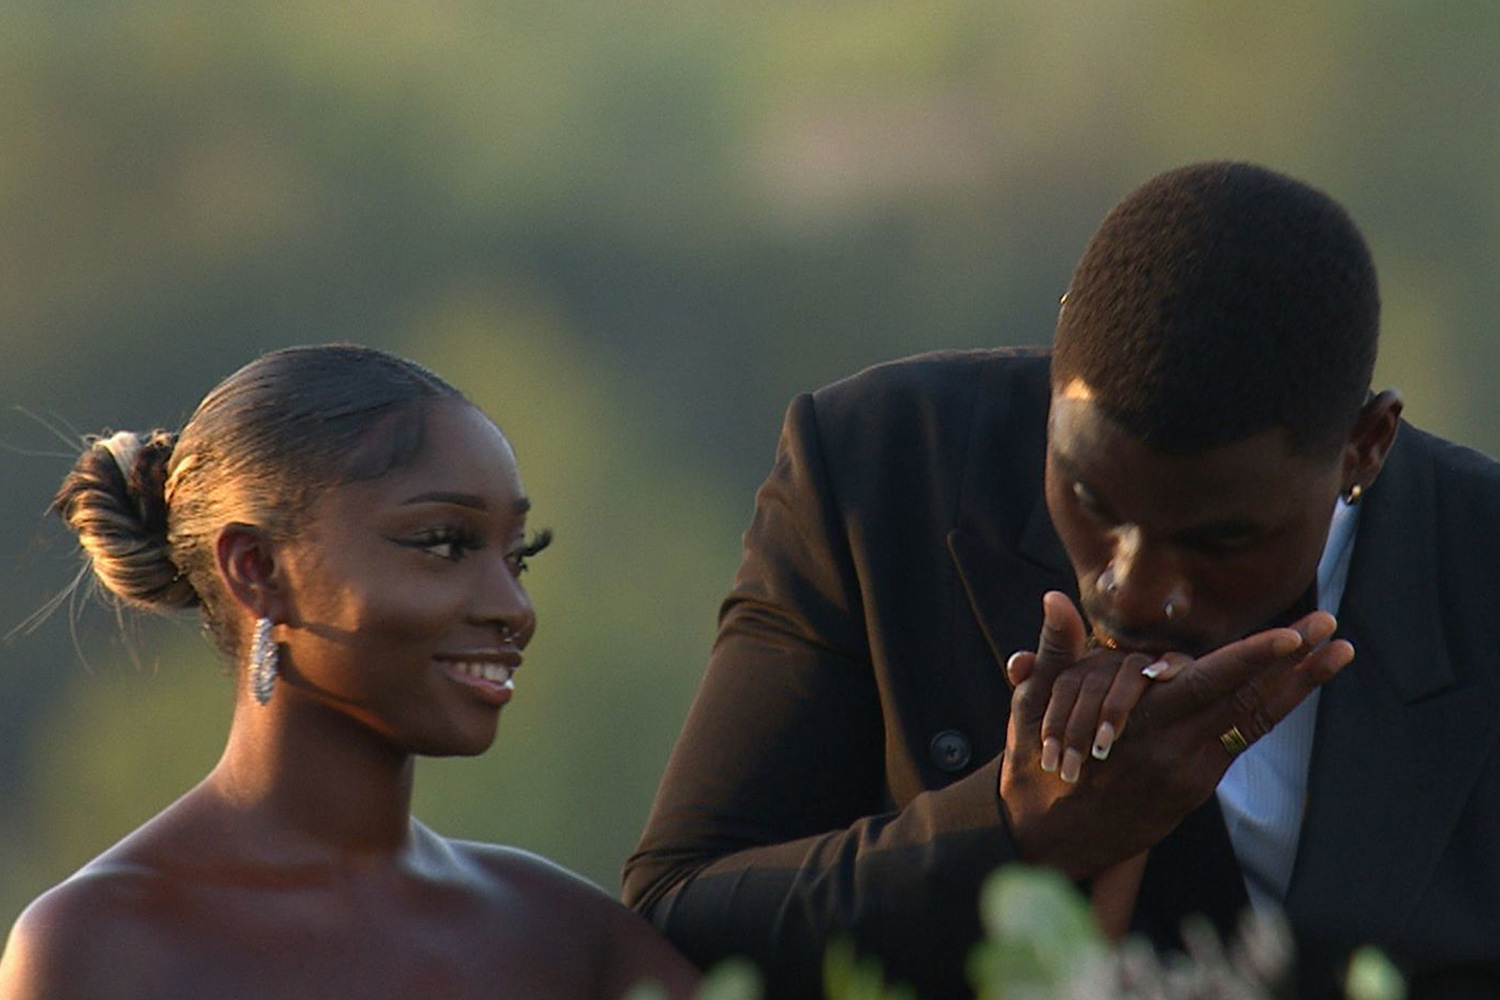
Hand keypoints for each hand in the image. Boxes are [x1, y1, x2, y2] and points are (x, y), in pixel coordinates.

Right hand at [999, 591, 1352, 879]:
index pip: (1208, 686)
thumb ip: (1056, 649)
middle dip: (1294, 664)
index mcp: (1138, 728)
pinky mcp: (1195, 786)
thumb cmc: (1037, 765)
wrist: (1046, 838)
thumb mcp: (1034, 706)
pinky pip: (1242, 740)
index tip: (1291, 636)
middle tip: (1331, 628)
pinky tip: (1296, 687)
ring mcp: (1191, 773)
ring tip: (1337, 652)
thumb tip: (1055, 597)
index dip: (1254, 660)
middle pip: (1248, 701)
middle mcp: (1174, 751)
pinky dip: (1272, 711)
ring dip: (1298, 686)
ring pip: (1254, 722)